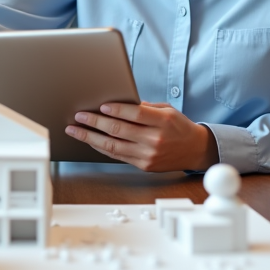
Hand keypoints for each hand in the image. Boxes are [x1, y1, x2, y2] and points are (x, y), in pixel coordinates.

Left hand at [64, 101, 219, 171]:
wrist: (195, 150)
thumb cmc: (178, 126)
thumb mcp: (167, 110)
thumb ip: (144, 107)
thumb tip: (117, 104)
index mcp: (162, 121)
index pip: (135, 114)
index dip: (116, 110)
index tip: (100, 106)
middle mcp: (155, 139)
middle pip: (119, 130)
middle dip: (95, 122)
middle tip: (79, 116)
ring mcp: (148, 154)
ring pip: (113, 146)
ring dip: (91, 137)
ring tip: (75, 130)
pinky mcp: (143, 165)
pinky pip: (117, 156)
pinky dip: (101, 148)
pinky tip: (90, 141)